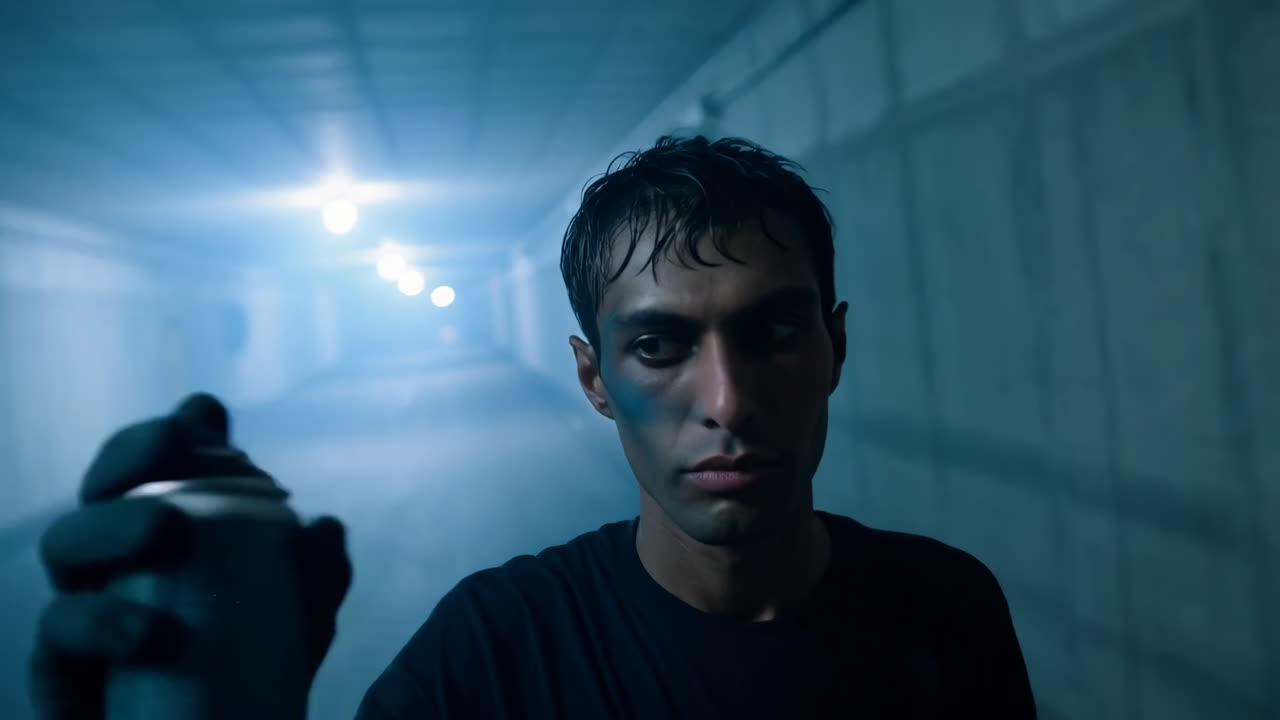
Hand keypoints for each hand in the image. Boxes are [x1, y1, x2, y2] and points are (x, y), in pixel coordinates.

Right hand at [30, 393, 352, 719]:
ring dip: (110, 525)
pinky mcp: (60, 665)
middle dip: (131, 455)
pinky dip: (98, 622)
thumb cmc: (244, 669)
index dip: (171, 431)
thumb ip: (315, 575)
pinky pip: (57, 631)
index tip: (203, 418)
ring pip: (67, 540)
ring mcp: (83, 602)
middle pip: (104, 485)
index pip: (158, 463)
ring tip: (159, 531)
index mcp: (170, 528)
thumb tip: (326, 527)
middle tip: (169, 449)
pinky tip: (143, 633)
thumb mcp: (296, 622)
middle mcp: (118, 555)